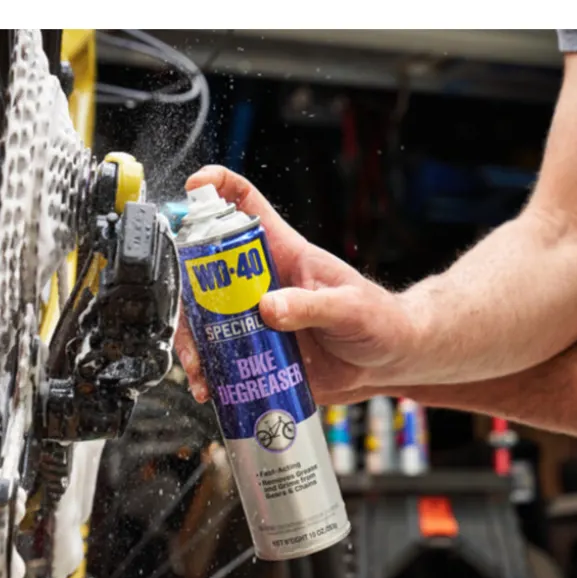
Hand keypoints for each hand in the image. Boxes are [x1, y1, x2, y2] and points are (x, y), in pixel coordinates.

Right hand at [174, 166, 417, 405]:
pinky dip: (210, 375)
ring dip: (194, 345)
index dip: (218, 187)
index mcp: (283, 254)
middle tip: (190, 329)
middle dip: (187, 297)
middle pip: (206, 272)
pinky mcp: (258, 353)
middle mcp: (261, 282)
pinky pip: (223, 359)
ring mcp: (256, 319)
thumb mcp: (349, 308)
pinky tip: (210, 390)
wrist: (389, 363)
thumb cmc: (378, 320)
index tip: (194, 187)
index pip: (246, 205)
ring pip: (206, 321)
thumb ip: (310, 307)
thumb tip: (267, 308)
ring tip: (200, 371)